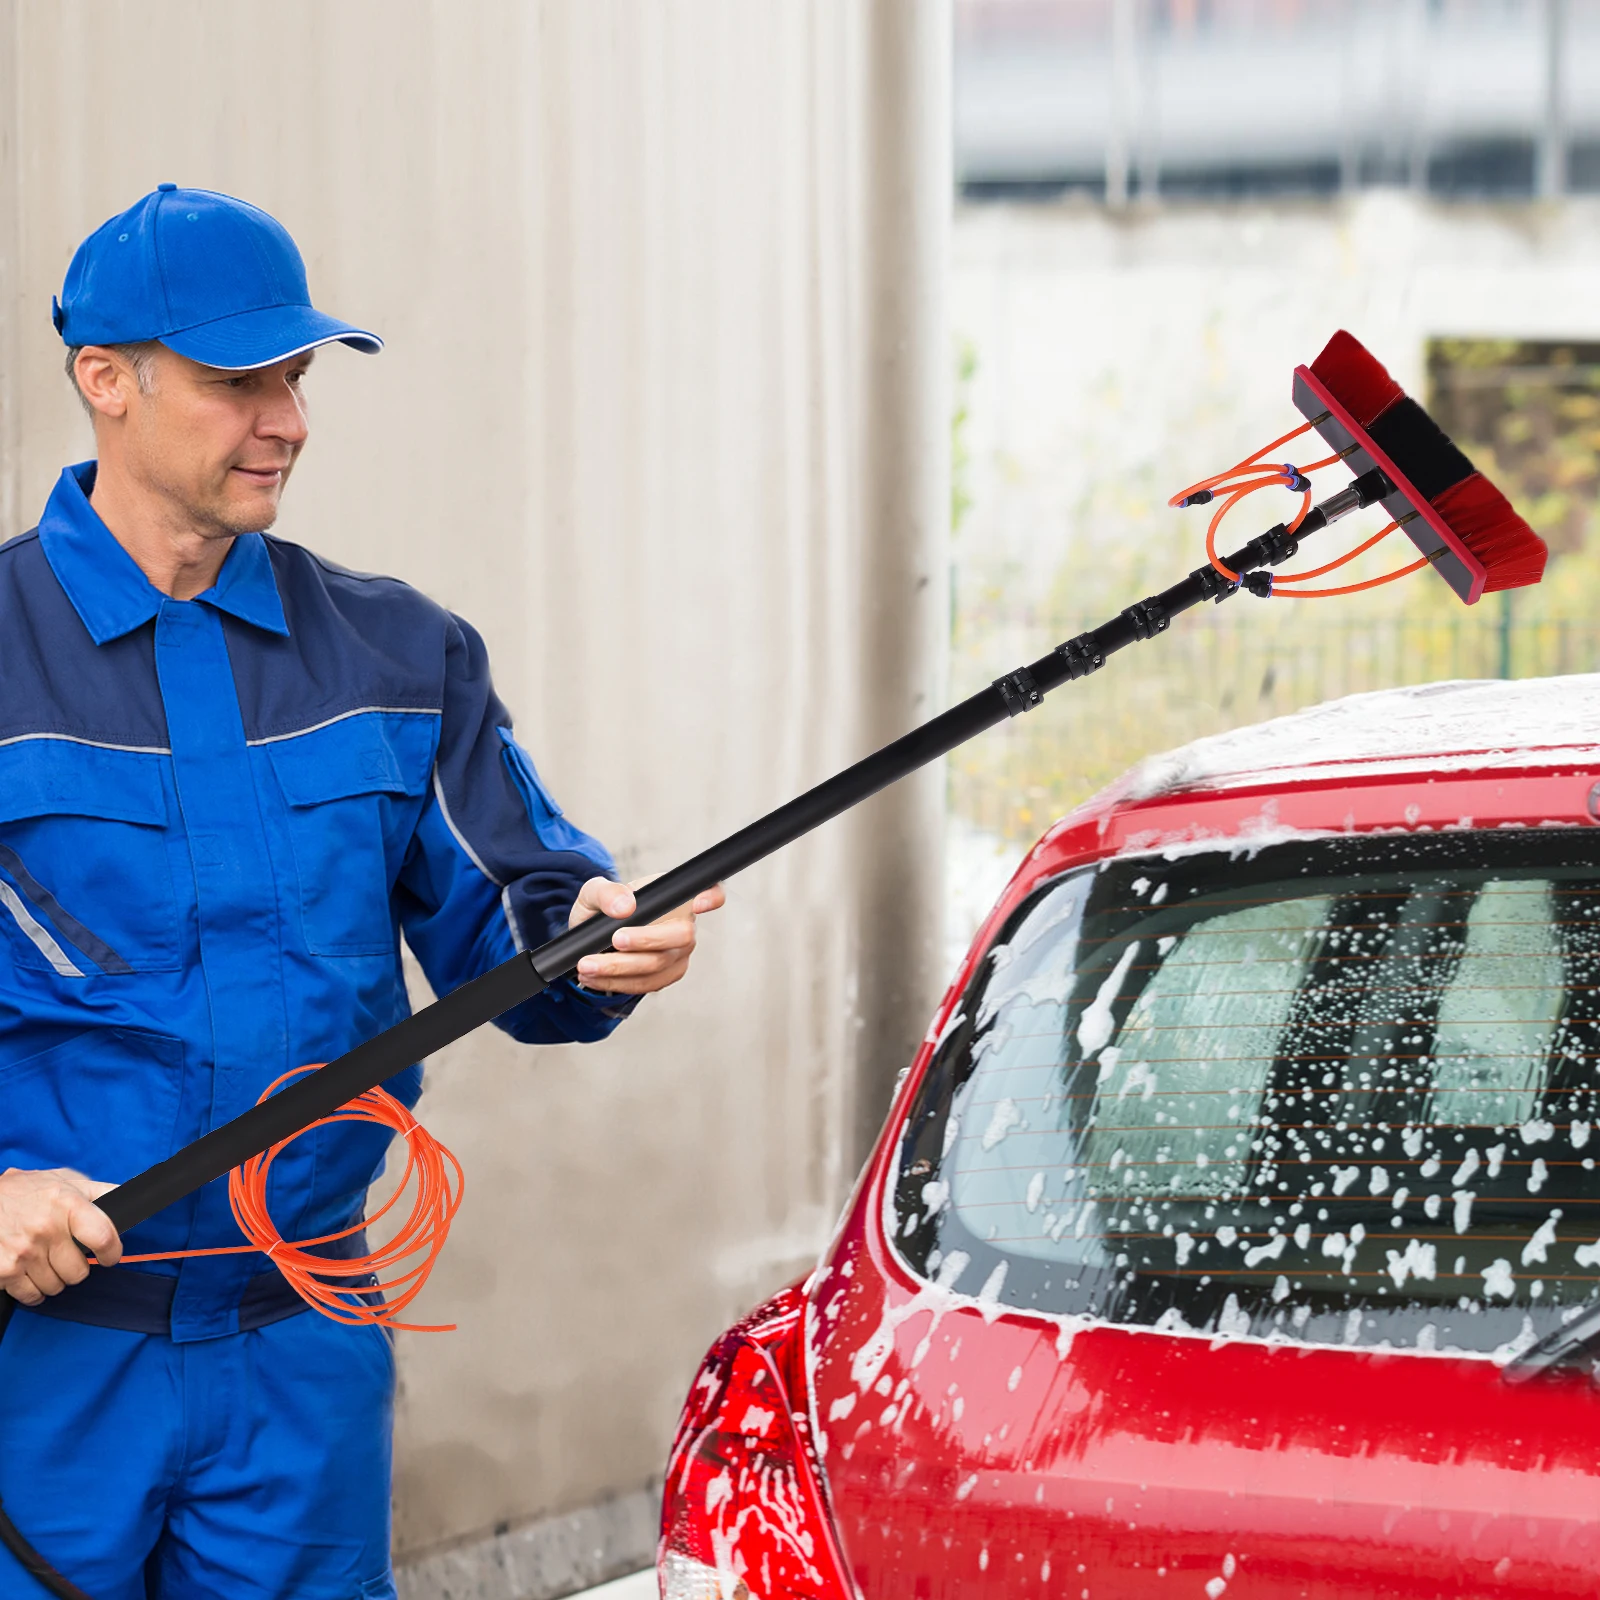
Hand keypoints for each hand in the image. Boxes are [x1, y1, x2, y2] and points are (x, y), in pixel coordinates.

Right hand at [0, 1167, 121, 1305]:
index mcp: (66, 1204)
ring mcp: (24, 1252)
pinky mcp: (4, 1271)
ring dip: (55, 1279)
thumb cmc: (25, 1191)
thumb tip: (130, 1201)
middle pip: (79, 1271)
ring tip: (45, 1261)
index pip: (103, 1237)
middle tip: (66, 1255)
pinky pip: (32, 1296)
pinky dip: (34, 1291)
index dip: (112, 1252)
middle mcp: (46, 1229)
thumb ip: (98, 1192)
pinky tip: (29, 1274)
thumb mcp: (64, 1180)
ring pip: (57, 1286)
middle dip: (77, 1267)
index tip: (110, 1257)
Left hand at [566, 876, 725, 995]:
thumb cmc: (602, 910)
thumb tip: (625, 907)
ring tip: (586, 965)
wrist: (593, 937)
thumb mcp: (594, 893)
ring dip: (620, 967)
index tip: (697, 904)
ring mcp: (678, 954)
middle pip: (681, 936)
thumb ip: (606, 892)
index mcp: (674, 896)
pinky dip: (616, 981)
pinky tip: (593, 976)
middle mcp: (683, 925)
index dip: (712, 897)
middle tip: (615, 938)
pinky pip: (645, 984)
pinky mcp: (665, 977)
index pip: (710, 891)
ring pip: (658, 965)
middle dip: (647, 940)